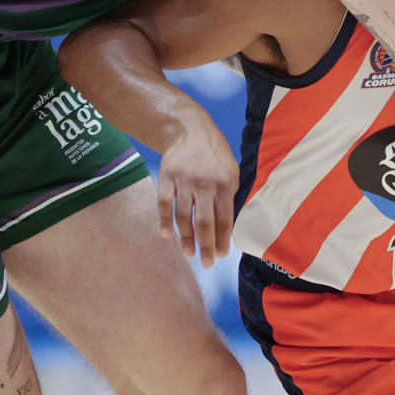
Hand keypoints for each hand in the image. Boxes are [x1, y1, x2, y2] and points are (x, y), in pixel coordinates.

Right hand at [156, 122, 239, 265]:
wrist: (191, 130)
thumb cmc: (216, 157)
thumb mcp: (231, 172)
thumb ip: (230, 197)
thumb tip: (229, 229)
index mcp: (224, 185)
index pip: (225, 218)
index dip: (222, 239)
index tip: (221, 255)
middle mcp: (205, 184)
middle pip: (204, 221)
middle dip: (206, 245)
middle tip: (206, 264)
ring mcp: (184, 181)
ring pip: (184, 215)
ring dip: (185, 237)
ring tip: (188, 253)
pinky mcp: (167, 177)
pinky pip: (164, 202)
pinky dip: (163, 219)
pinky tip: (166, 234)